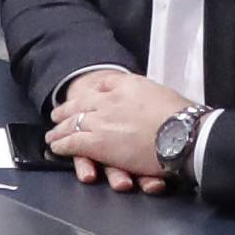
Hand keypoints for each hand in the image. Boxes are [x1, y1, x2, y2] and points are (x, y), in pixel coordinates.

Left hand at [47, 64, 192, 187]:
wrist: (182, 133)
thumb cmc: (178, 115)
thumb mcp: (158, 90)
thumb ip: (138, 88)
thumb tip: (126, 88)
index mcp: (124, 87)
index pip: (96, 89)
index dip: (84, 97)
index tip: (79, 101)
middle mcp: (108, 101)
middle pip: (79, 106)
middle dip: (65, 112)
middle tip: (55, 117)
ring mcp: (101, 122)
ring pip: (72, 124)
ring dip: (59, 130)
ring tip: (52, 134)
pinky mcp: (98, 144)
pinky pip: (72, 143)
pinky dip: (61, 145)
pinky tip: (56, 148)